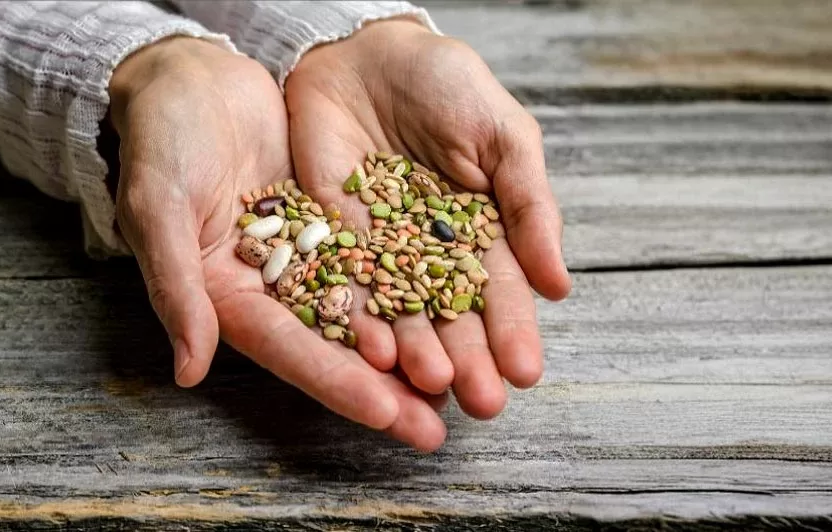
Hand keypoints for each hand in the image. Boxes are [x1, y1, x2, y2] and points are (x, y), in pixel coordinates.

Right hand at [109, 37, 446, 449]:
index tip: (388, 413)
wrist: (186, 76)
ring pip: (363, 311)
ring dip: (408, 351)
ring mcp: (301, 253)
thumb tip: (187, 372)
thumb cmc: (160, 141)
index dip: (337, 383)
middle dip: (384, 390)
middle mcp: (266, 286)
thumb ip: (175, 287)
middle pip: (333, 347)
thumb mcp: (158, 208)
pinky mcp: (327, 219)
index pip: (288, 350)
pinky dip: (409, 286)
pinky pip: (375, 258)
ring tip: (458, 388)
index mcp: (223, 295)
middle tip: (436, 431)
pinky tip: (451, 310)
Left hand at [284, 19, 571, 420]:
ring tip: (431, 386)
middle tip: (483, 403)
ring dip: (416, 352)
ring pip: (398, 310)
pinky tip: (374, 351)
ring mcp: (378, 248)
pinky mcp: (328, 236)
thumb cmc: (446, 86)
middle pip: (450, 316)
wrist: (366, 51)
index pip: (500, 293)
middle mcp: (427, 252)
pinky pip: (344, 283)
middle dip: (468, 359)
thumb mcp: (503, 137)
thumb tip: (560, 285)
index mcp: (479, 233)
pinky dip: (358, 317)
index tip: (526, 371)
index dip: (513, 332)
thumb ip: (530, 207)